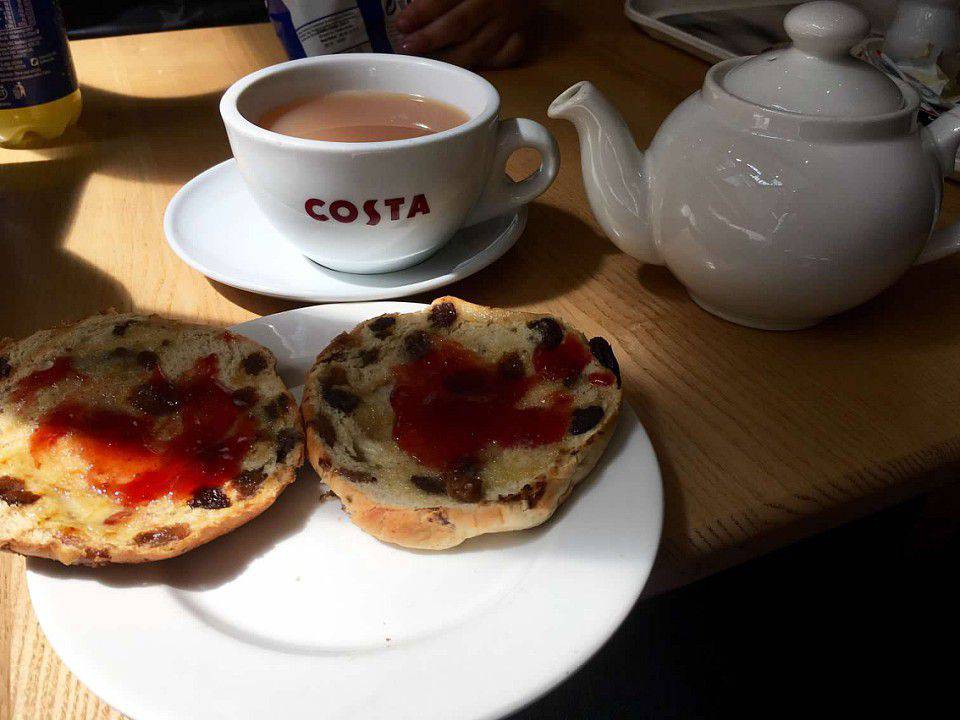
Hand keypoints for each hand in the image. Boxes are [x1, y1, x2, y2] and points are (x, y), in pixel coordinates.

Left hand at [395, 0, 537, 68]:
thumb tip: (413, 13)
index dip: (422, 12)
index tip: (401, 25)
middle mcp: (496, 3)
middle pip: (460, 25)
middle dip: (430, 38)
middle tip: (408, 47)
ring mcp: (512, 23)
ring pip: (479, 48)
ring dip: (451, 59)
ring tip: (429, 64)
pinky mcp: (523, 39)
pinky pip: (502, 59)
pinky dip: (484, 66)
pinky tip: (464, 71)